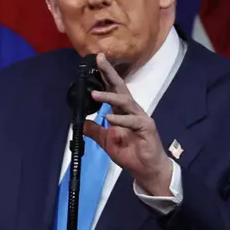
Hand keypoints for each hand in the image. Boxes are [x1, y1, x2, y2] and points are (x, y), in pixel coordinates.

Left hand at [83, 53, 172, 195]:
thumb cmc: (131, 154)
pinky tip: (109, 119)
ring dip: (109, 97)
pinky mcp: (146, 128)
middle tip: (99, 59)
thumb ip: (96, 132)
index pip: (112, 89)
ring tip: (94, 95)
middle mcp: (132, 110)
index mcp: (122, 111)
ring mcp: (140, 117)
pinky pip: (132, 121)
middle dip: (109, 73)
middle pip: (120, 88)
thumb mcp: (107, 142)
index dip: (104, 76)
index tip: (96, 61)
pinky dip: (120, 120)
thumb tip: (82, 123)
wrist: (147, 170)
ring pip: (124, 102)